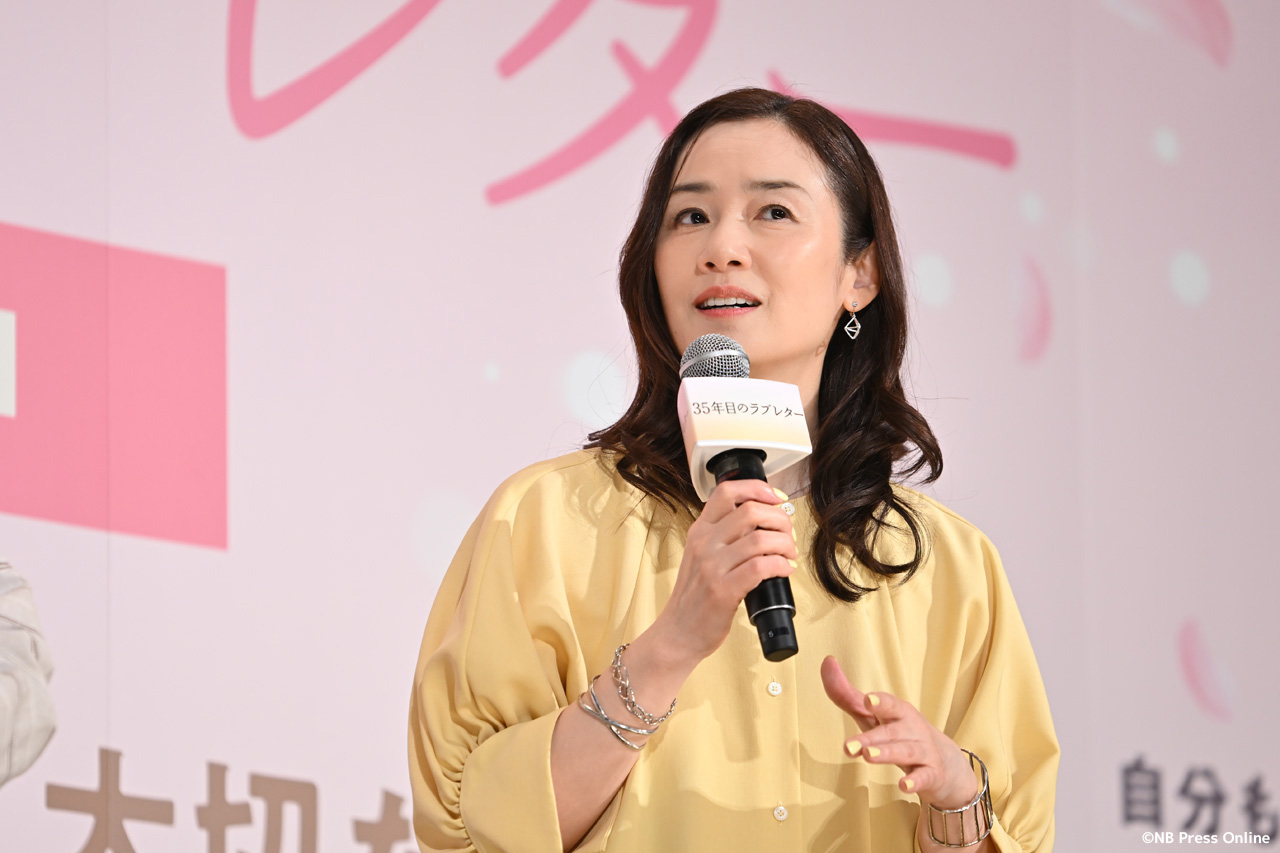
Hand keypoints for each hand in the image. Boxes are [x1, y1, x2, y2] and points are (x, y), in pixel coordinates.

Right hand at [652, 479, 797, 667]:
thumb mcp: (702, 556)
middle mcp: (704, 543)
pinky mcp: (723, 590)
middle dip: (780, 519)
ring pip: (760, 539)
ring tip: (789, 554)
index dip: (757, 489)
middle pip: (750, 511)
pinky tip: (785, 570)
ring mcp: (712, 567)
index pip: (726, 491)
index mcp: (700, 531)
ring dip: (785, 544)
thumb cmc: (695, 597)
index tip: (776, 498)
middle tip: (787, 533)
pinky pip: (761, 567)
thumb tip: (764, 520)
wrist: (678, 633)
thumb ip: (725, 536)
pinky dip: (781, 565)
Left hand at [820, 656, 978, 809]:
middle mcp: (912, 729)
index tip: (867, 699)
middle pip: (892, 732)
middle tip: (849, 746)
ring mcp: (923, 752)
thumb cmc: (900, 733)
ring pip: (906, 751)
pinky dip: (915, 781)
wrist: (943, 764)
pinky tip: (903, 785)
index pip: (890, 704)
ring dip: (887, 753)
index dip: (880, 702)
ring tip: (868, 756)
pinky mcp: (931, 774)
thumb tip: (827, 662)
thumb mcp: (874, 716)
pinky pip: (924, 777)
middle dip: (871, 737)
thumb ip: (848, 696)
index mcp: (898, 712)